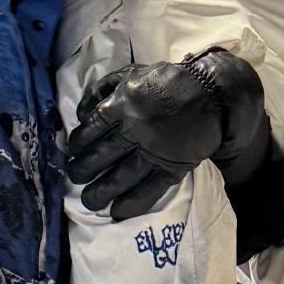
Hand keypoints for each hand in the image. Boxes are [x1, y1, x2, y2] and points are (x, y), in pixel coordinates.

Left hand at [67, 51, 268, 220]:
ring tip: (90, 202)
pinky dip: (132, 203)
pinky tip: (118, 211)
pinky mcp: (171, 167)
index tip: (73, 153)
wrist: (209, 93)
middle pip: (101, 156)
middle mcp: (134, 130)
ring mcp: (153, 152)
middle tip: (75, 178)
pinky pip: (149, 189)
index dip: (78, 145)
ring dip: (101, 192)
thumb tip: (82, 111)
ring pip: (120, 177)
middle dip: (83, 171)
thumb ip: (104, 88)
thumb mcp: (131, 73)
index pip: (91, 130)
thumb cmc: (167, 81)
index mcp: (122, 105)